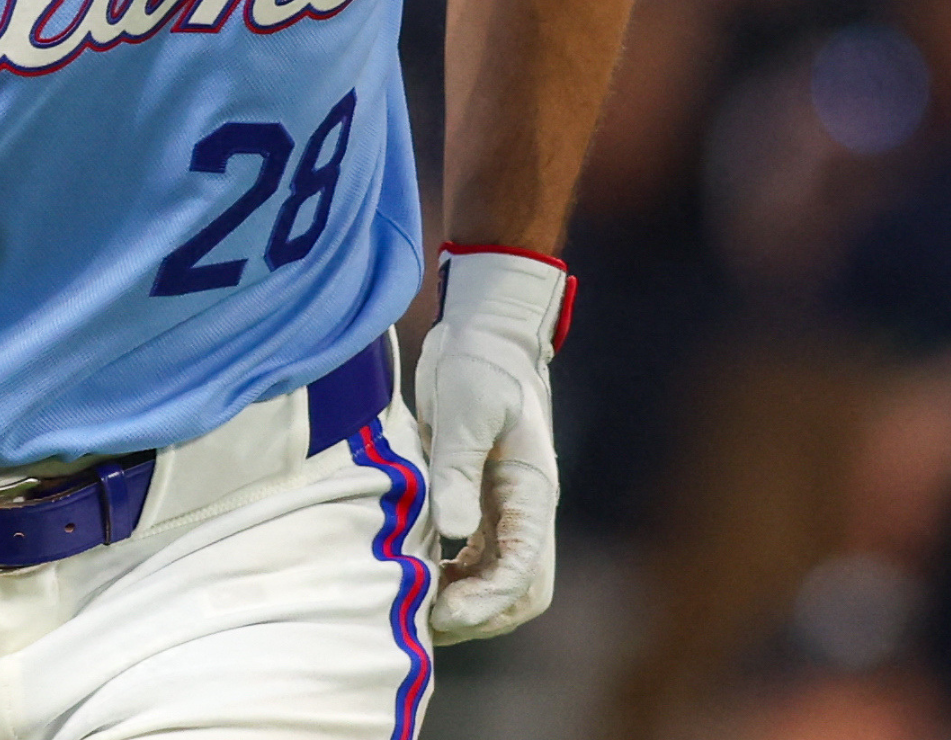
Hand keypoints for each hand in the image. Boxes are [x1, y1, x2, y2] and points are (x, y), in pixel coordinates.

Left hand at [414, 246, 572, 642]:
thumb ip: (457, 467)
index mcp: (532, 490)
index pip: (524, 569)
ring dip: (467, 602)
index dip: (486, 600)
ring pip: (501, 582)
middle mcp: (526, 509)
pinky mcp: (481, 502)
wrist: (484, 332)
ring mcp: (505, 509)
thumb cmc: (479, 362)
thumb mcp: (464, 408)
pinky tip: (418, 575)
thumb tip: (454, 529)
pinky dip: (454, 578)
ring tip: (418, 604)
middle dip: (482, 615)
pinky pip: (477, 560)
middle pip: (522, 591)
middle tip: (429, 619)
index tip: (444, 610)